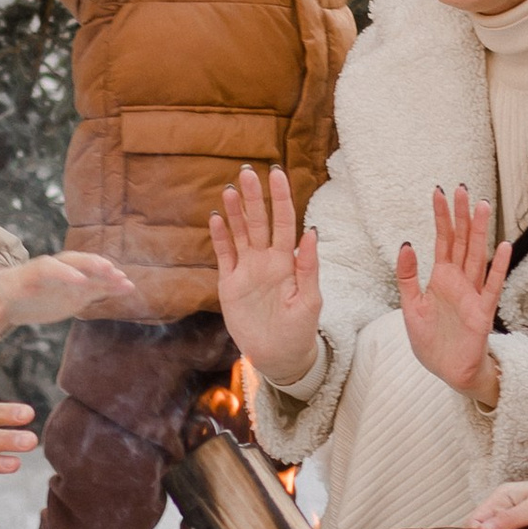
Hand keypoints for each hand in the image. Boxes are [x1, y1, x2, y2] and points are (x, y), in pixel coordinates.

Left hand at [0, 251, 135, 347]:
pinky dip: (109, 285)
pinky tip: (128, 288)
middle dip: (89, 265)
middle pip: (70, 262)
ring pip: (86, 271)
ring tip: (126, 282)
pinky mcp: (71, 290)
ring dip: (105, 274)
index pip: (44, 269)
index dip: (61, 272)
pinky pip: (93, 285)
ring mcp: (61, 280)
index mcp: (23, 277)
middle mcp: (47, 273)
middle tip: (110, 270)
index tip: (77, 279)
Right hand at [209, 163, 323, 382]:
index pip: (284, 221)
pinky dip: (220, 237)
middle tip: (246, 171)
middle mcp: (266, 260)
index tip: (277, 174)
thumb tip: (311, 231)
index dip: (281, 197)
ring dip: (234, 211)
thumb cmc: (300, 330)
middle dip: (253, 197)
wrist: (279, 357)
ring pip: (239, 234)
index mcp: (287, 261)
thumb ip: (308, 266)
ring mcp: (247, 270)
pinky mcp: (230, 284)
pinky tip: (216, 218)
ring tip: (229, 189)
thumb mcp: (309, 300)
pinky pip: (224, 255)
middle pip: (258, 221)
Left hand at [396, 185, 509, 401]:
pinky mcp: (483, 311)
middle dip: (461, 215)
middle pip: (462, 241)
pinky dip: (498, 267)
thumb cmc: (431, 341)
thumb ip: (408, 276)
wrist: (447, 371)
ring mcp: (473, 294)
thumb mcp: (411, 306)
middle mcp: (459, 281)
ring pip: (477, 256)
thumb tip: (406, 244)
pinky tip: (503, 246)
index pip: (442, 240)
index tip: (438, 192)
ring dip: (480, 232)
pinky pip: (492, 285)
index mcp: (441, 278)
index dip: (441, 217)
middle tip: (461, 188)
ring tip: (482, 206)